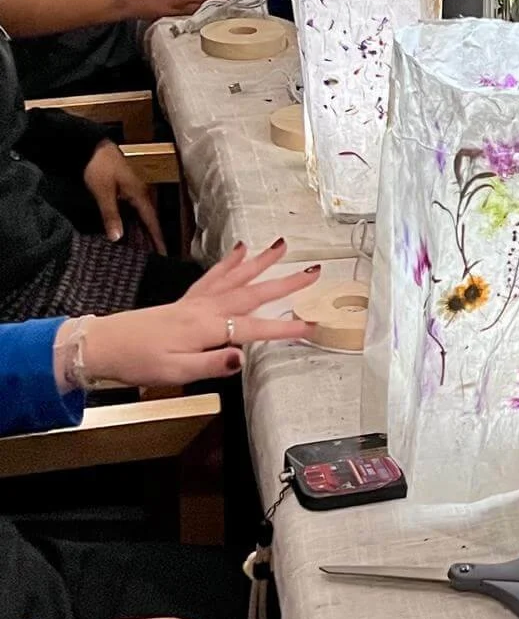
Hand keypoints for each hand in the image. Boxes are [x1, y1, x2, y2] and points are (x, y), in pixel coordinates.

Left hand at [81, 241, 320, 386]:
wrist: (104, 346)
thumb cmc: (139, 362)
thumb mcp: (175, 373)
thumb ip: (211, 364)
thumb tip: (241, 357)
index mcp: (206, 328)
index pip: (254, 327)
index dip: (285, 327)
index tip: (311, 325)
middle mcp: (205, 308)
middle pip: (253, 292)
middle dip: (286, 282)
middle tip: (313, 271)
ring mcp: (197, 300)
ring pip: (236, 276)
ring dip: (262, 262)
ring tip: (282, 246)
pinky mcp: (187, 299)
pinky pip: (214, 275)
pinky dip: (230, 262)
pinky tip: (241, 250)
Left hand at [83, 140, 164, 253]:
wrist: (92, 146)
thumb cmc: (100, 166)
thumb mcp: (103, 191)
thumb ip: (110, 215)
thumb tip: (117, 238)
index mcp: (139, 197)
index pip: (152, 223)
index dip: (158, 240)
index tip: (164, 256)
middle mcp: (139, 196)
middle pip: (148, 224)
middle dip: (151, 241)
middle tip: (154, 261)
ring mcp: (132, 194)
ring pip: (140, 219)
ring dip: (141, 234)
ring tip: (141, 253)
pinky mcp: (123, 192)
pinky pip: (131, 214)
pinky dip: (131, 225)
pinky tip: (126, 234)